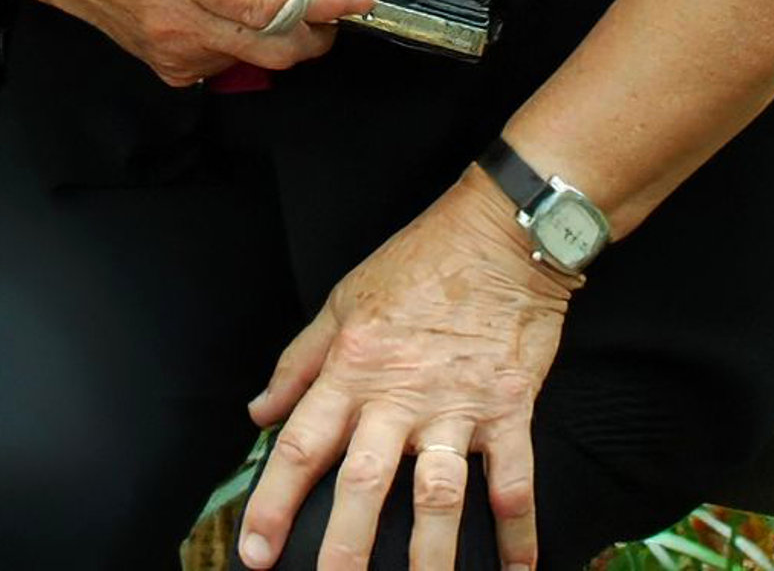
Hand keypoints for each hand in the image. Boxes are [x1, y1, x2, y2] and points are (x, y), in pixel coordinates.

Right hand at [22, 0, 369, 85]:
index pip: (268, 2)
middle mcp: (175, 22)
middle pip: (280, 46)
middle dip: (318, 20)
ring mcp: (174, 53)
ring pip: (263, 57)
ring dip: (282, 26)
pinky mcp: (174, 70)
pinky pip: (236, 62)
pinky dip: (250, 37)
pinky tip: (226, 4)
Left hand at [236, 175, 575, 570]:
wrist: (497, 236)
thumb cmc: (415, 265)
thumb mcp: (341, 302)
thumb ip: (298, 363)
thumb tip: (259, 414)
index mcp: (351, 370)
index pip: (301, 446)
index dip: (274, 504)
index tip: (254, 551)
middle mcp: (399, 396)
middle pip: (364, 485)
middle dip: (344, 550)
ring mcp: (457, 408)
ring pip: (438, 498)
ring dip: (430, 559)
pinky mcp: (510, 410)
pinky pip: (514, 481)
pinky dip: (519, 532)